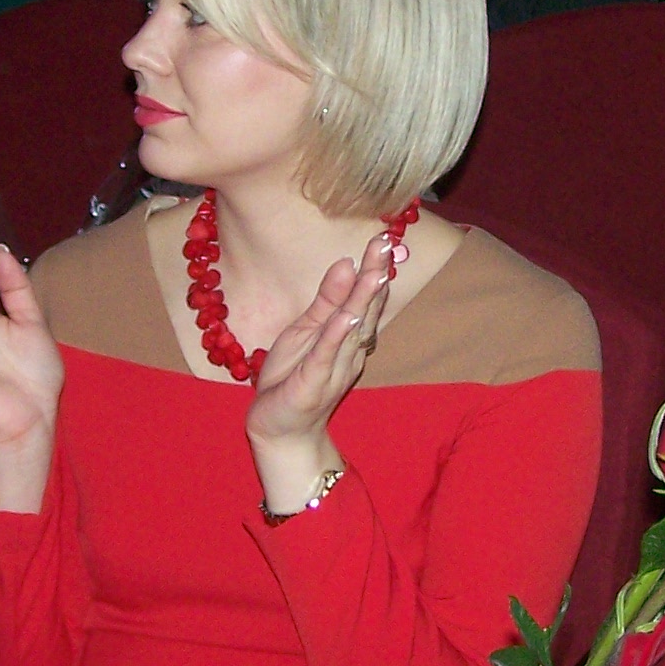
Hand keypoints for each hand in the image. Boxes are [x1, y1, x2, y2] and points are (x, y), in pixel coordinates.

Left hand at [244, 231, 395, 475]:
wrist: (278, 428)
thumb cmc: (293, 376)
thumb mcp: (307, 330)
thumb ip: (327, 299)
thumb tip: (346, 262)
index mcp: (347, 335)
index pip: (365, 298)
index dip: (375, 269)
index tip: (384, 238)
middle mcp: (349, 350)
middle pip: (364, 308)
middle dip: (375, 276)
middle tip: (386, 244)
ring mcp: (333, 367)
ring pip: (351, 329)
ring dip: (363, 300)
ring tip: (375, 272)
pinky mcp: (313, 383)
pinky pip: (326, 355)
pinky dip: (336, 335)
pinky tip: (347, 316)